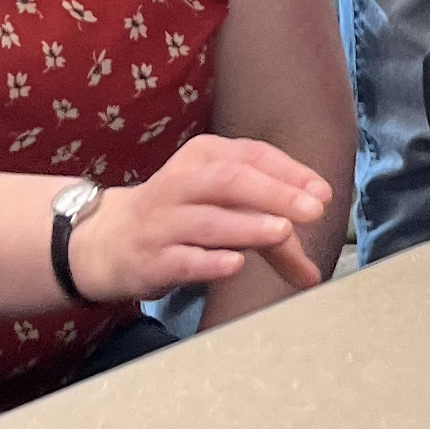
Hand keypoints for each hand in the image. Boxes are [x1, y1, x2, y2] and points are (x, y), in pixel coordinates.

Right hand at [66, 134, 329, 304]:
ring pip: (208, 219)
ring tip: (283, 233)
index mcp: (203, 157)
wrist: (108, 241)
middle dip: (276, 193)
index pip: (251, 156)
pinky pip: (182, 258)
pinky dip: (210, 261)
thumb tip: (312, 273)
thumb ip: (270, 236)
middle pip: (230, 180)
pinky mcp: (152, 257)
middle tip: (313, 210)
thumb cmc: (180, 220)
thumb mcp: (223, 210)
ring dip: (248, 226)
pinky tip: (235, 264)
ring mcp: (164, 221)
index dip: (290, 173)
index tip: (321, 193)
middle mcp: (182, 182)